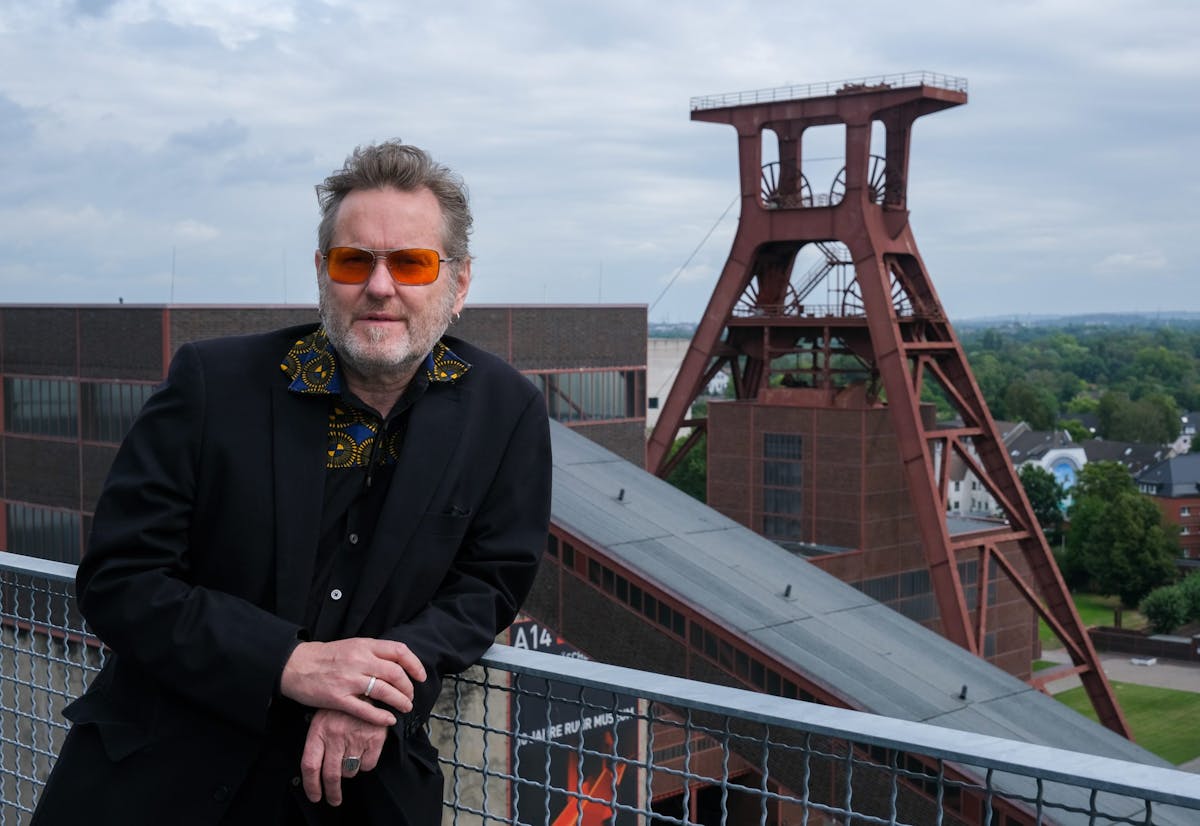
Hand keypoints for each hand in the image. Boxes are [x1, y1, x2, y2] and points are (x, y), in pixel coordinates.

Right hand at [280, 638, 425, 725]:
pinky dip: (381, 716)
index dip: (414, 664)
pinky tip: (389, 720)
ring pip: (385, 691)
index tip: (420, 676)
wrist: (295, 665)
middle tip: (410, 696)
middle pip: (396, 674)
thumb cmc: (326, 657)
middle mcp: (359, 661)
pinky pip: (366, 709)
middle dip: (408, 688)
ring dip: (400, 702)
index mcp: (364, 645)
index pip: (399, 651)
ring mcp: (348, 680)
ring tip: (405, 707)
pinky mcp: (338, 698)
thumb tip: (397, 663)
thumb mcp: (352, 646)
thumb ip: (373, 653)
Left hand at [300, 708, 386, 805]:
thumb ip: (319, 742)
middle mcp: (336, 736)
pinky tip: (364, 751)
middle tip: (334, 800)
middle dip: (332, 792)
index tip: (315, 796)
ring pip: (350, 771)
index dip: (311, 786)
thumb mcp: (323, 718)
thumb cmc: (342, 706)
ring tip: (351, 758)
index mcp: (319, 731)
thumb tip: (315, 773)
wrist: (369, 686)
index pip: (310, 766)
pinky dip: (365, 764)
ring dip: (350, 771)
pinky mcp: (375, 738)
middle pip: (330, 775)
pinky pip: (368, 765)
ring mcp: (356, 737)